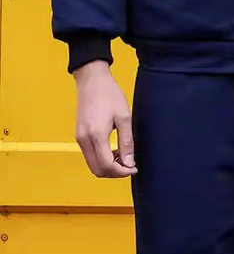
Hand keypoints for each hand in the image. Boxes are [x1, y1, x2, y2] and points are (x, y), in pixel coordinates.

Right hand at [73, 61, 136, 177]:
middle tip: (130, 164)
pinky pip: (89, 156)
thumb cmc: (109, 94)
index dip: (122, 172)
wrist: (92, 80)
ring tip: (123, 155)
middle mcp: (84, 140)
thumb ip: (127, 142)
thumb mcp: (124, 117)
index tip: (134, 167)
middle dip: (115, 172)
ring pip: (92, 165)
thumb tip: (130, 163)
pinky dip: (101, 159)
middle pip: (97, 170)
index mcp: (96, 135)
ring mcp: (79, 138)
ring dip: (108, 166)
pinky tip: (113, 150)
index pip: (106, 166)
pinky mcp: (79, 135)